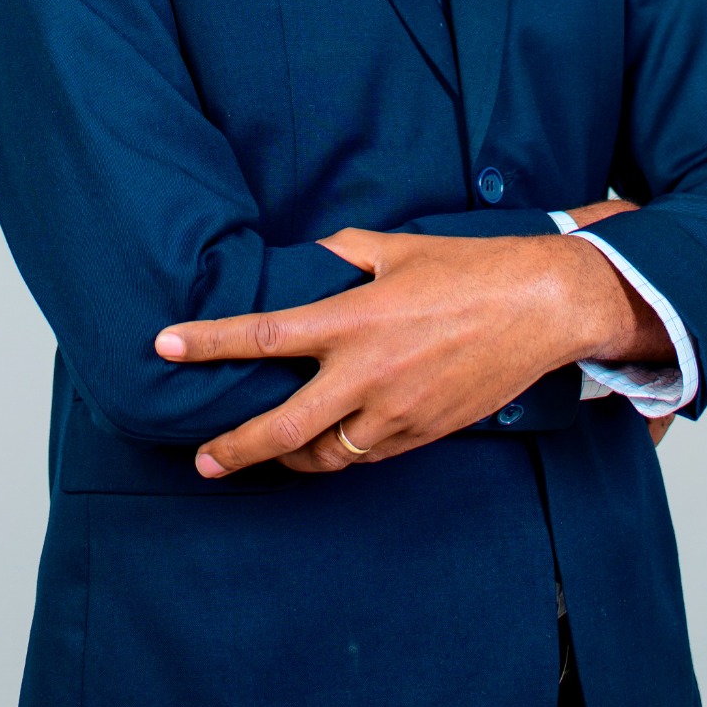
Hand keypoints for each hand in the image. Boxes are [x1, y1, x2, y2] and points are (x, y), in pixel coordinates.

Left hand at [154, 222, 673, 477]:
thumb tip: (315, 256)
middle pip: (282, 428)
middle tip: (204, 459)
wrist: (540, 307)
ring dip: (288, 459)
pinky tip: (328, 444)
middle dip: (235, 448)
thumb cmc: (470, 268)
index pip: (264, 337)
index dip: (209, 344)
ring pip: (325, 455)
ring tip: (263, 454)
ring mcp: (396, 412)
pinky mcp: (423, 433)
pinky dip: (339, 454)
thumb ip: (347, 253)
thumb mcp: (400, 247)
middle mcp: (367, 374)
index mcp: (354, 320)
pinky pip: (367, 455)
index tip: (165, 347)